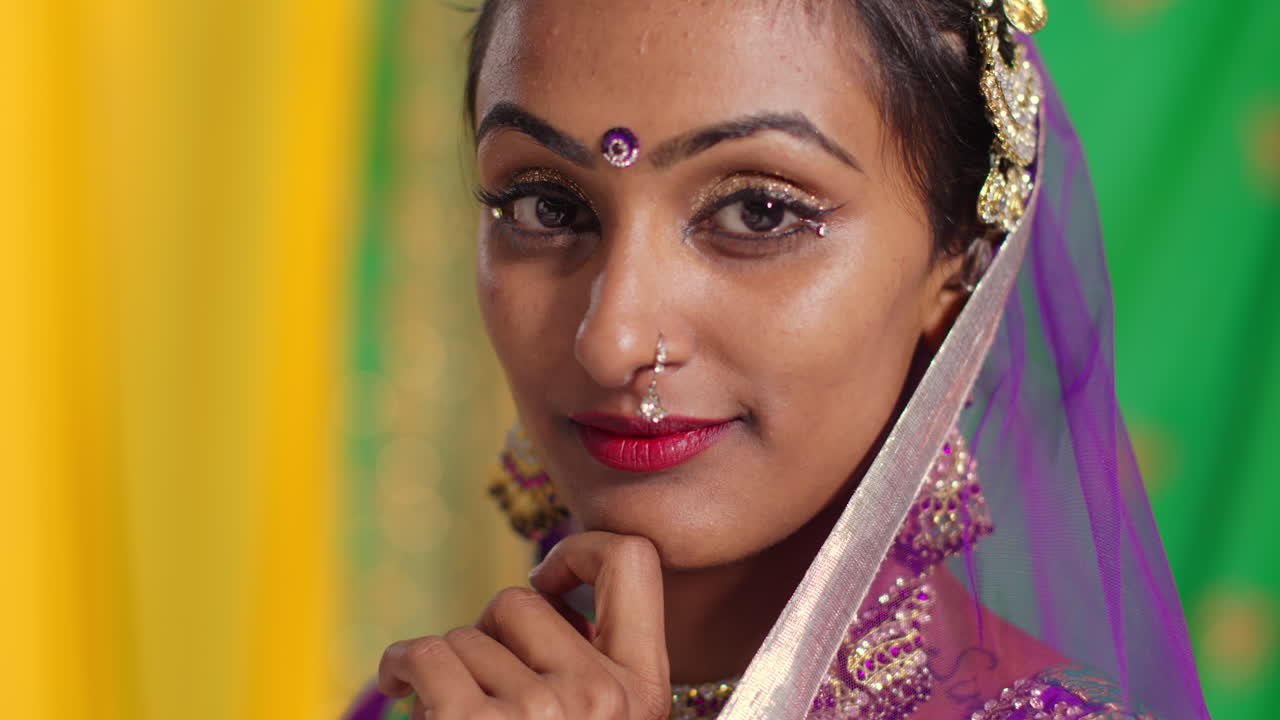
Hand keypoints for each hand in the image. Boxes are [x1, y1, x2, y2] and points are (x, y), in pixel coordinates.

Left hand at [378, 532, 671, 718]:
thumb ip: (591, 673)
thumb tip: (542, 593)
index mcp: (646, 695)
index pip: (634, 559)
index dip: (582, 551)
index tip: (548, 581)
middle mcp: (602, 698)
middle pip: (520, 600)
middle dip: (488, 635)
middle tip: (484, 688)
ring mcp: (540, 712)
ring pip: (465, 634)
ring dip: (445, 667)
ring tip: (452, 714)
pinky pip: (424, 654)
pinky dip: (401, 666)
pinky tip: (402, 686)